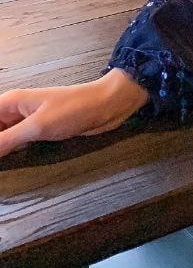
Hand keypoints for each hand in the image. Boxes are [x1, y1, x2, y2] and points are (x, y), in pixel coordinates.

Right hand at [0, 69, 149, 159]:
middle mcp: (15, 110)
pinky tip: (9, 162)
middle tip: (2, 162)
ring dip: (2, 150)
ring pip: (3, 137)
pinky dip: (11, 152)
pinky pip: (18, 142)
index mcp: (10, 102)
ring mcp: (28, 120)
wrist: (107, 106)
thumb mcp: (37, 127)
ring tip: (4, 166)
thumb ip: (5, 140)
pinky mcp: (41, 130)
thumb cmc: (74, 109)